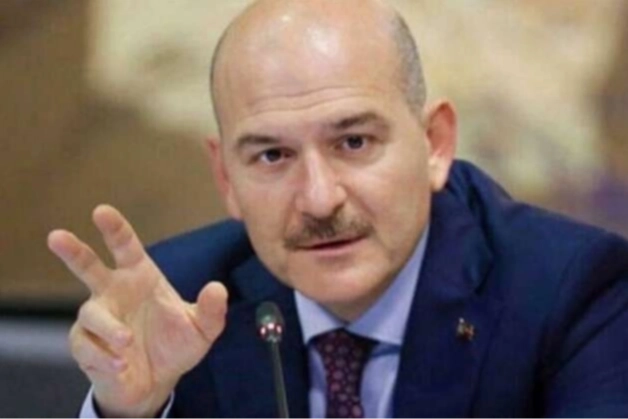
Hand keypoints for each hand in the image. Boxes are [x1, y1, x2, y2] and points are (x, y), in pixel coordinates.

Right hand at [48, 205, 227, 417]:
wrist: (156, 382)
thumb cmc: (176, 346)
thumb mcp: (201, 329)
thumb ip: (211, 310)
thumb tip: (217, 288)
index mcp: (140, 277)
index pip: (125, 247)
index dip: (114, 229)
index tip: (102, 211)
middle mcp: (114, 292)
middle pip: (88, 267)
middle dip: (73, 251)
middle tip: (57, 236)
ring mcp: (98, 317)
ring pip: (91, 314)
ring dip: (109, 327)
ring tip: (128, 342)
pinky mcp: (84, 344)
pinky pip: (87, 346)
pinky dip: (104, 356)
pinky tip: (121, 365)